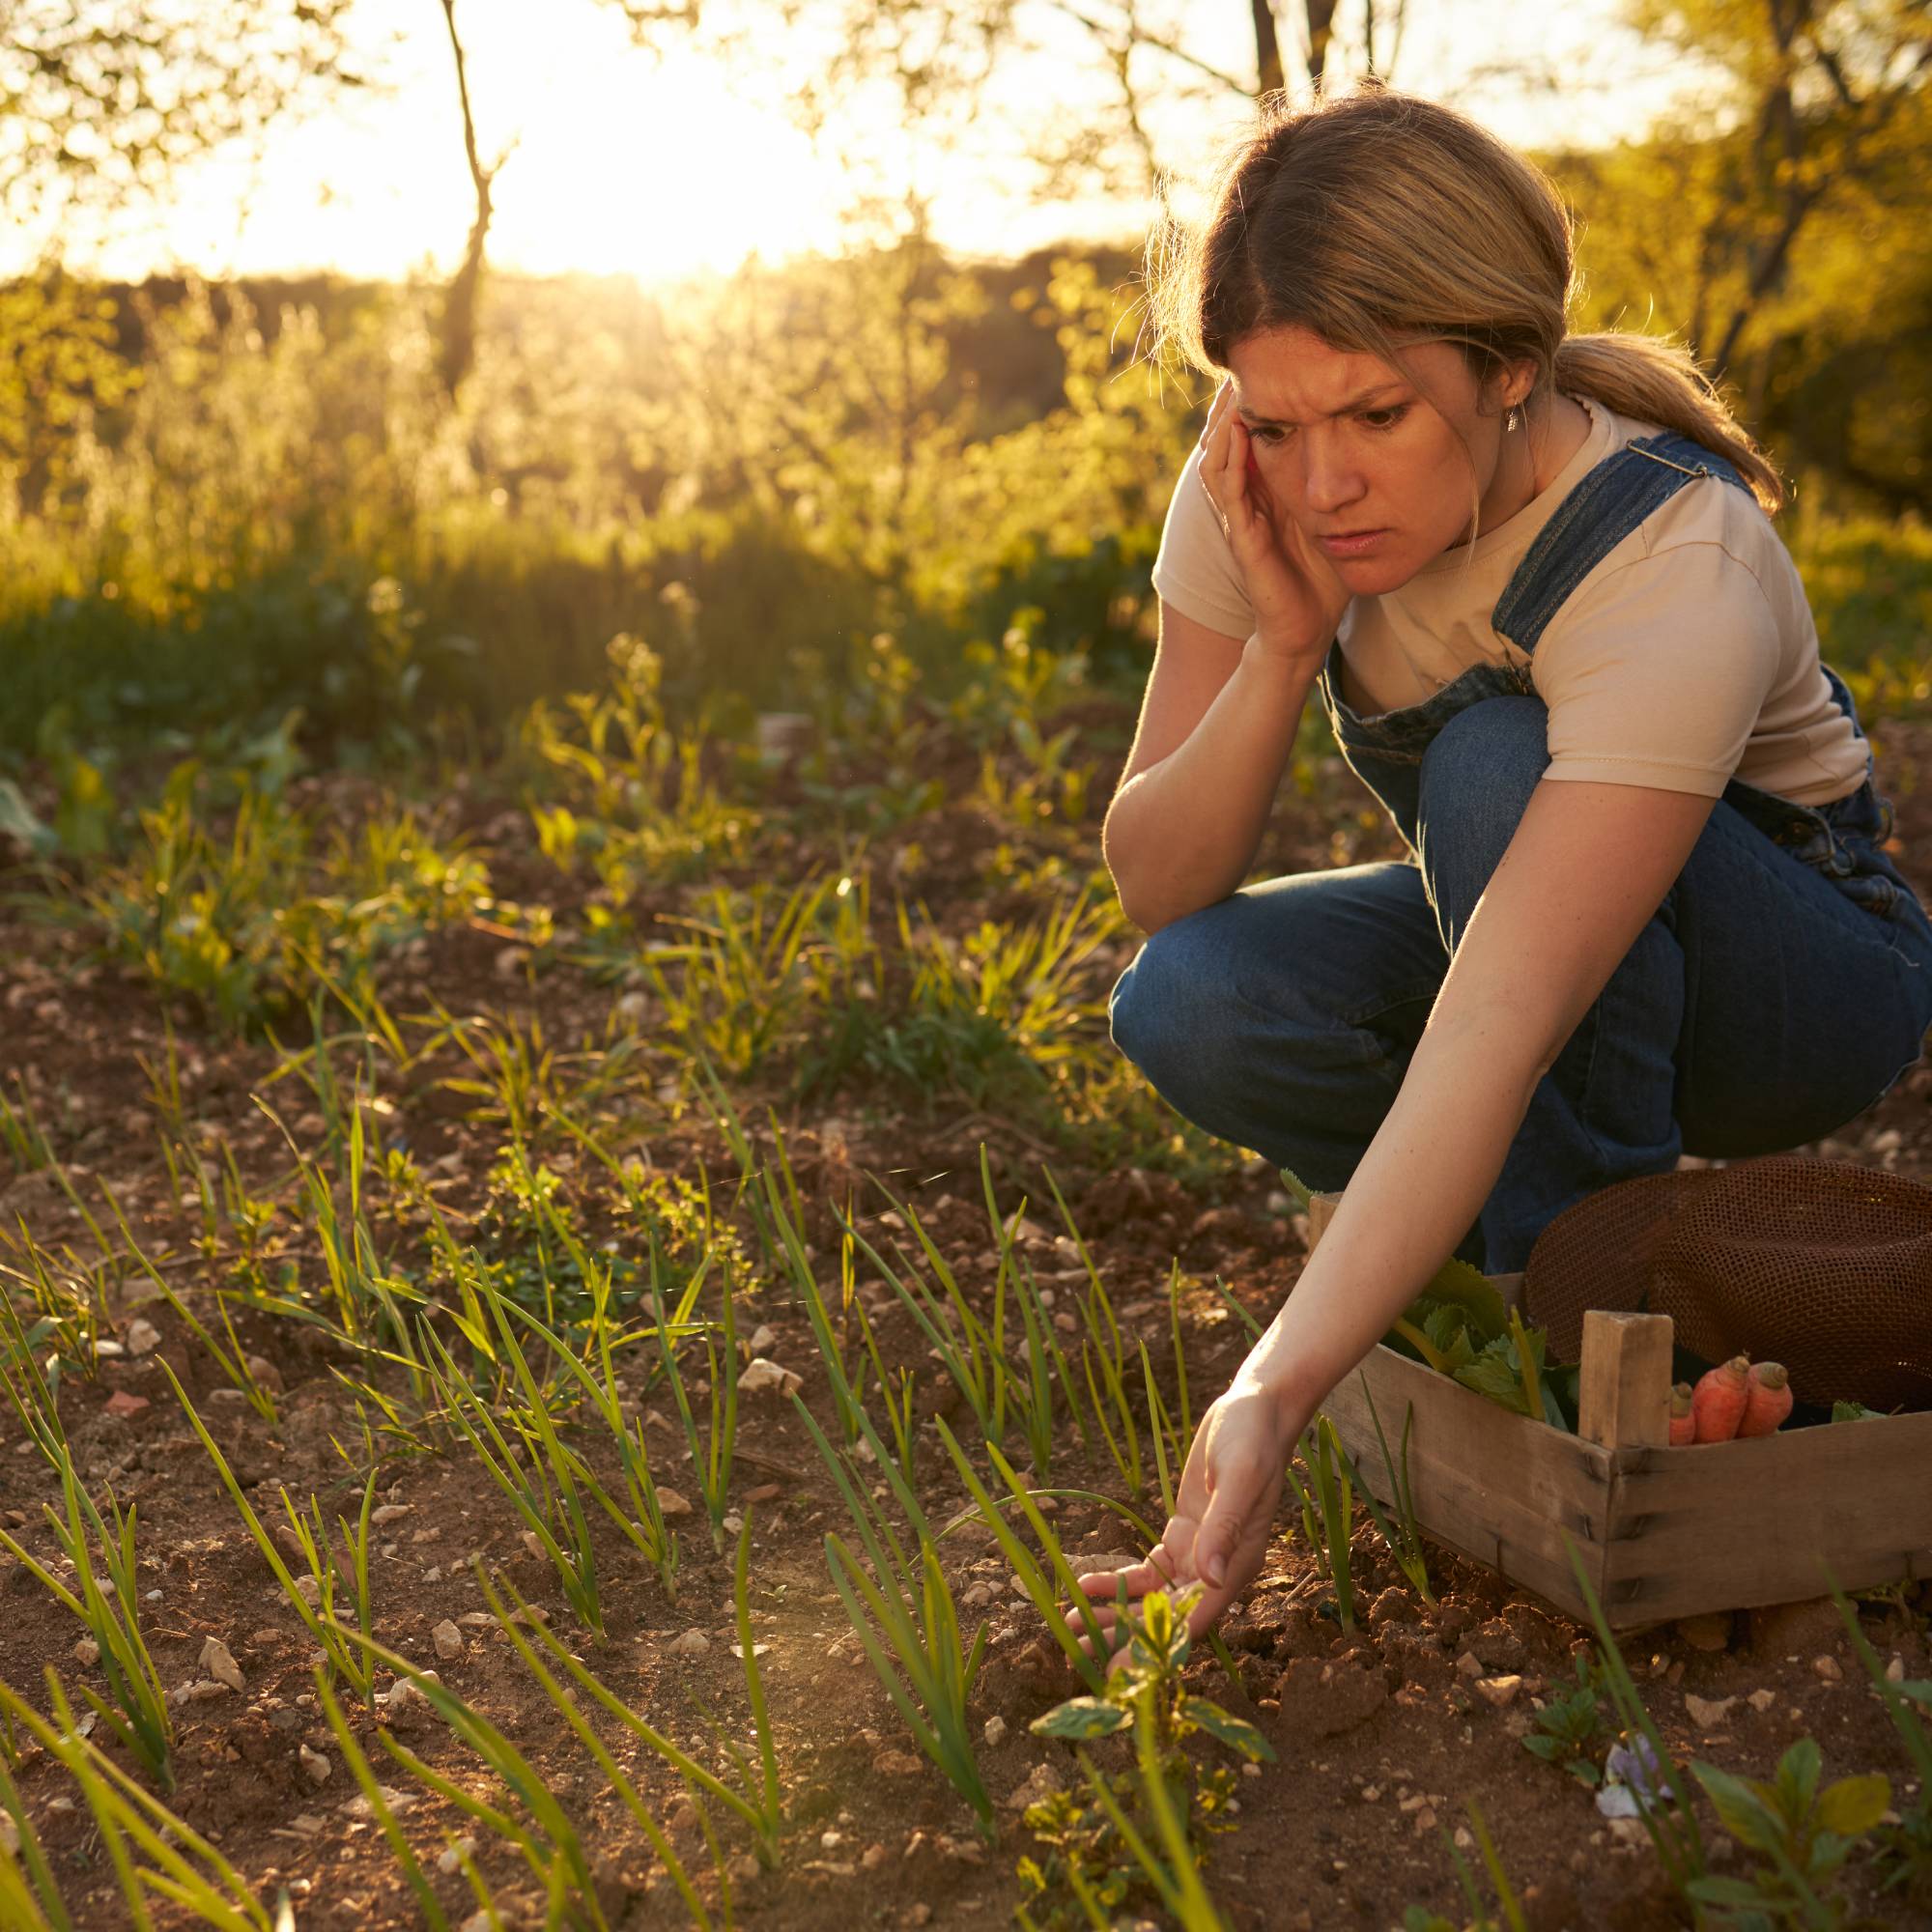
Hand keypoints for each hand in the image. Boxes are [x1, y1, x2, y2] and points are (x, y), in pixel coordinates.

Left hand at [1072, 1374, 1313, 1661]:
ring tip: (1072, 1625)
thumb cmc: (1251, 1441)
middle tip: (1082, 1657)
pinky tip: (1083, 1584)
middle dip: (1127, 1638)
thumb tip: (1210, 1576)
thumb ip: (1224, 1526)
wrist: (1254, 1411)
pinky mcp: (1183, 1535)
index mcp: (1238, 1564)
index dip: (1159, 1647)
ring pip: (1154, 1599)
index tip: (1124, 1673)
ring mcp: (1199, 1554)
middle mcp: (1219, 1569)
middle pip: (1170, 1618)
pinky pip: (1147, 1570)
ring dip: (1116, 1613)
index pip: (1195, 1619)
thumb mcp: (1238, 1477)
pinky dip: (1116, 1580)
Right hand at [1198, 382, 1351, 671]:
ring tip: (1235, 385)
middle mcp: (1248, 499)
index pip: (1253, 434)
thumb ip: (1347, 480)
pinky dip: (1229, 458)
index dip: (1258, 398)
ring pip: (1218, 457)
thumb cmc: (1324, 575)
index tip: (1274, 359)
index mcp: (1268, 491)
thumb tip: (1384, 437)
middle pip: (1227, 437)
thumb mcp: (1340, 515)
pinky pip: (1228, 490)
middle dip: (1233, 399)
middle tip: (1246, 358)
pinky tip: (1237, 430)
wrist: (1305, 629)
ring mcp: (1240, 517)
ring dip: (1222, 421)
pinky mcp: (1241, 538)